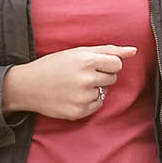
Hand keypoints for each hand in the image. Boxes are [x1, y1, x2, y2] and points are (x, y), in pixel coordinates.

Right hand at [2, 45, 136, 119]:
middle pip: (113, 78)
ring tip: (74, 85)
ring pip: (105, 92)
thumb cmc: (53, 65)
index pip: (117, 64)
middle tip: (80, 74)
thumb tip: (134, 50)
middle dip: (101, 75)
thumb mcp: (78, 52)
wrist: (27, 86)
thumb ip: (108, 50)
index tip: (94, 64)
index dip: (107, 63)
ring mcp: (83, 97)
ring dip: (94, 89)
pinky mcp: (79, 112)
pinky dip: (89, 101)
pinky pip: (97, 105)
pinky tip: (73, 96)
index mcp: (86, 61)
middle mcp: (86, 79)